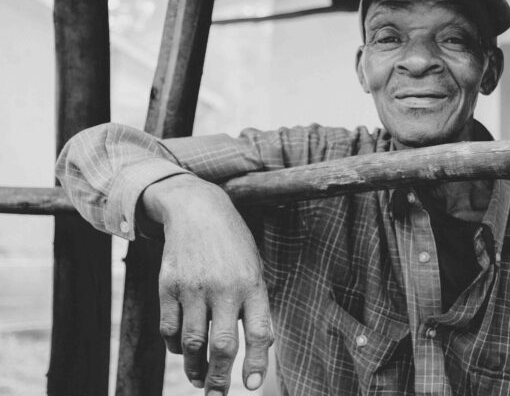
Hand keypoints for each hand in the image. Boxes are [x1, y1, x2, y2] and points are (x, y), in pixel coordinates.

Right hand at [143, 175, 271, 393]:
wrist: (197, 211)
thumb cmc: (233, 247)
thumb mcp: (254, 268)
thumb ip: (256, 305)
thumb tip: (261, 347)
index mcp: (252, 284)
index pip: (258, 331)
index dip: (256, 362)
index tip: (252, 386)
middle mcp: (224, 287)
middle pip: (222, 345)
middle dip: (220, 379)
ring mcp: (194, 287)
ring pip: (191, 343)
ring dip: (195, 369)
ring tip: (200, 379)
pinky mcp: (168, 286)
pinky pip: (169, 329)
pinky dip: (175, 347)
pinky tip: (182, 351)